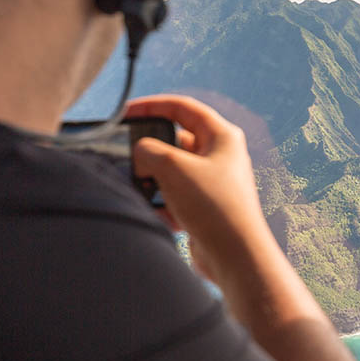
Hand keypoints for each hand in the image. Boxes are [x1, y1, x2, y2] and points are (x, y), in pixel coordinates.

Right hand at [127, 94, 275, 287]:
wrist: (233, 255)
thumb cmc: (214, 205)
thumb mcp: (172, 167)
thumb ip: (147, 151)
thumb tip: (140, 156)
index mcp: (222, 136)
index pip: (183, 108)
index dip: (152, 106)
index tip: (126, 112)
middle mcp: (221, 156)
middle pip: (176, 141)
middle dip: (152, 152)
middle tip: (134, 160)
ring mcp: (214, 182)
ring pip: (172, 172)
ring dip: (155, 181)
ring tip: (147, 191)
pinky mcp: (206, 207)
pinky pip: (175, 197)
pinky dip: (163, 204)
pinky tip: (161, 215)